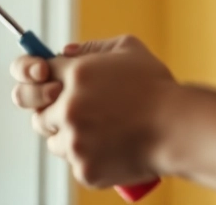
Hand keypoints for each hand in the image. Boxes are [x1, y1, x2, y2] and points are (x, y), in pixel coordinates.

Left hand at [12, 35, 176, 188]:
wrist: (177, 127)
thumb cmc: (157, 88)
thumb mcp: (128, 49)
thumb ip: (92, 48)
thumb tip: (65, 53)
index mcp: (76, 74)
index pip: (41, 74)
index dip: (47, 80)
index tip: (53, 86)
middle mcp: (69, 107)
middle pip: (38, 112)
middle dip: (52, 113)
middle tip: (75, 115)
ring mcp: (75, 140)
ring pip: (54, 141)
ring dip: (70, 138)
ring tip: (100, 133)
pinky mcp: (84, 168)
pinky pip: (74, 164)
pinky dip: (89, 159)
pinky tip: (110, 148)